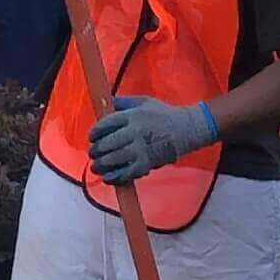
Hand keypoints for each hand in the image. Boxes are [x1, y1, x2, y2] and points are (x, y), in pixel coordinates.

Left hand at [88, 95, 217, 183]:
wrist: (187, 129)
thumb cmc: (164, 115)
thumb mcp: (143, 102)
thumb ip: (123, 103)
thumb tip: (105, 103)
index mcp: (132, 116)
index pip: (105, 125)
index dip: (95, 133)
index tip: (92, 137)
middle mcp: (134, 132)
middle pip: (106, 144)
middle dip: (95, 150)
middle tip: (93, 153)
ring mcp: (140, 149)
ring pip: (113, 160)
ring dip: (101, 165)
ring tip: (96, 167)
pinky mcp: (147, 163)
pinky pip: (126, 173)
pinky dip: (114, 177)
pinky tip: (108, 177)